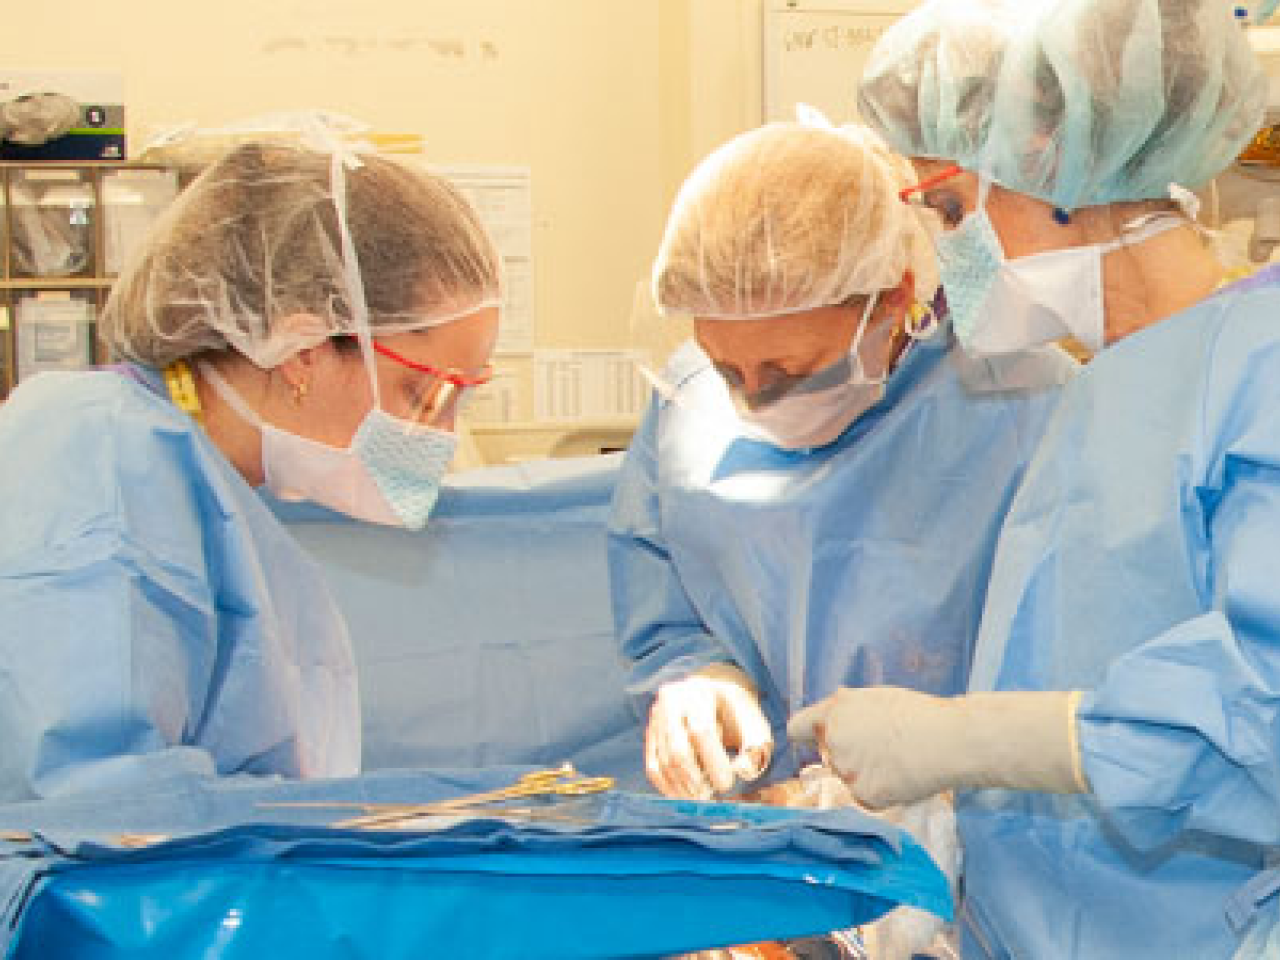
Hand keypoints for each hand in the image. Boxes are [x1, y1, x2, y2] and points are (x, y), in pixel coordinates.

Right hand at [646, 663, 772, 799]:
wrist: (711, 694)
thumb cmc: (735, 712)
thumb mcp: (751, 718)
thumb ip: (756, 742)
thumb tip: (743, 770)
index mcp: (699, 693)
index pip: (702, 731)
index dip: (714, 763)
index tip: (727, 784)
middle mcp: (670, 702)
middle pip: (677, 750)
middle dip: (695, 780)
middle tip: (710, 798)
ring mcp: (656, 719)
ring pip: (663, 762)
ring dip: (682, 789)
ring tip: (700, 800)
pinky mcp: (649, 735)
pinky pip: (652, 767)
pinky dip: (667, 787)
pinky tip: (684, 797)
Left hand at [788, 686, 1086, 808]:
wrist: (950, 739)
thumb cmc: (919, 714)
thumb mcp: (876, 698)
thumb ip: (847, 706)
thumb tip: (831, 706)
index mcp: (834, 712)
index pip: (797, 728)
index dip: (807, 735)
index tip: (814, 741)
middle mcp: (834, 741)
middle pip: (828, 756)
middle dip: (847, 754)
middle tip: (881, 749)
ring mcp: (848, 771)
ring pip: (847, 778)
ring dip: (865, 774)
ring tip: (897, 761)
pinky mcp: (865, 796)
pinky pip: (865, 798)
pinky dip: (881, 793)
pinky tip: (902, 777)